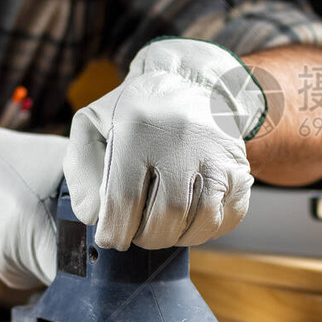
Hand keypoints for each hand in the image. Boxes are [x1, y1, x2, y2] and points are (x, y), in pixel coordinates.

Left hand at [64, 38, 266, 249]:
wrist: (193, 84)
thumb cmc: (137, 113)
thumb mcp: (95, 125)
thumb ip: (82, 170)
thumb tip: (93, 216)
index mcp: (137, 127)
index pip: (123, 201)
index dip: (114, 231)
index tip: (112, 236)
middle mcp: (181, 138)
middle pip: (165, 215)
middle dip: (146, 237)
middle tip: (138, 232)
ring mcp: (216, 153)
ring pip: (201, 220)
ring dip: (177, 237)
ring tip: (163, 228)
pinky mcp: (239, 167)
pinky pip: (228, 215)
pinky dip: (206, 229)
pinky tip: (189, 220)